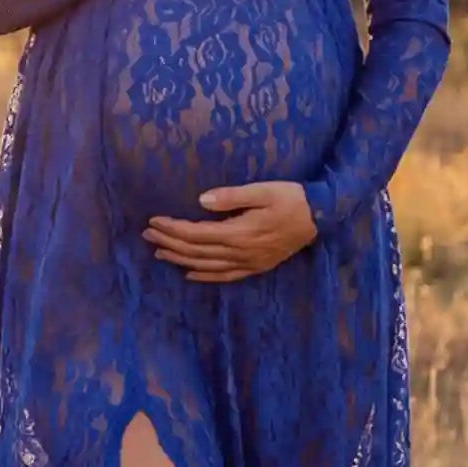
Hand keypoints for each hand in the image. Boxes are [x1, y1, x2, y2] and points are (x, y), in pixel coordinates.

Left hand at [143, 181, 317, 281]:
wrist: (319, 218)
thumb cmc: (290, 199)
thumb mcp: (262, 190)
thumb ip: (231, 197)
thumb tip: (201, 201)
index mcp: (238, 232)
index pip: (196, 234)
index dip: (172, 229)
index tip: (154, 221)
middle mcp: (239, 252)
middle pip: (196, 251)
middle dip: (169, 243)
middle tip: (148, 235)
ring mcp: (247, 263)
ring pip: (206, 266)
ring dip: (180, 260)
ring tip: (160, 253)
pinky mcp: (255, 267)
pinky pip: (224, 276)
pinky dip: (204, 276)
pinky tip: (190, 274)